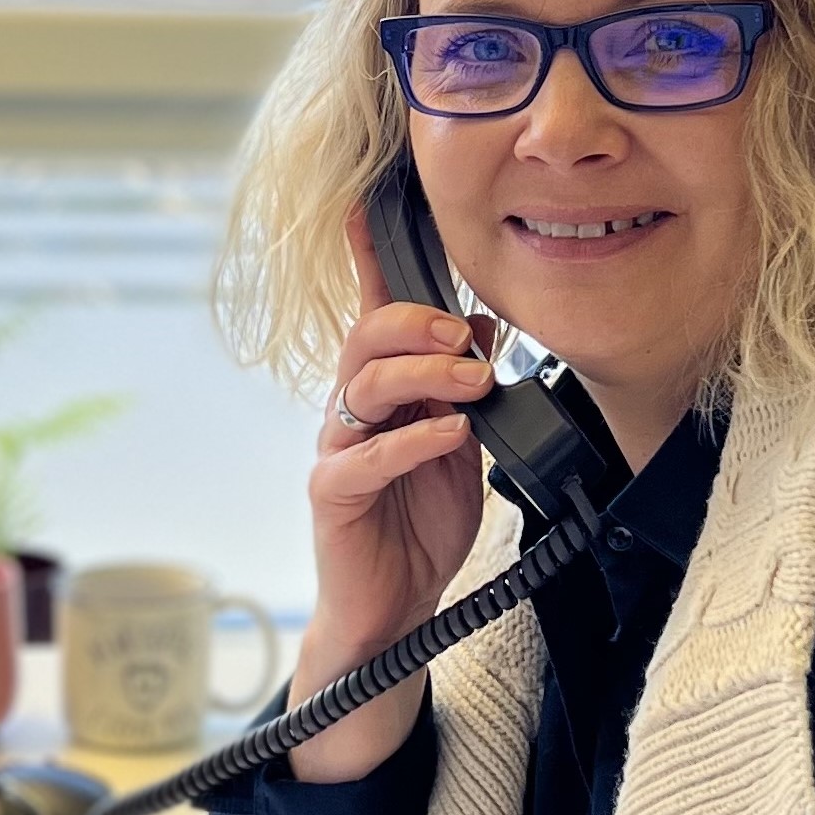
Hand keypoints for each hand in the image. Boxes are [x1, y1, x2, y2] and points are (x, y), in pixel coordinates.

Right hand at [285, 206, 496, 782]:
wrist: (397, 609)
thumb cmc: (420, 523)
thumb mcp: (462, 447)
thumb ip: (466, 391)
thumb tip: (482, 327)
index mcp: (384, 392)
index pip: (373, 313)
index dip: (369, 258)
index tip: (370, 205)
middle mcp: (353, 411)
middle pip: (364, 339)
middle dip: (415, 323)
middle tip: (463, 336)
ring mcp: (338, 450)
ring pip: (363, 386)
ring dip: (424, 375)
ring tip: (472, 384)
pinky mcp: (333, 495)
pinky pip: (365, 456)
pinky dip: (411, 439)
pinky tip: (446, 433)